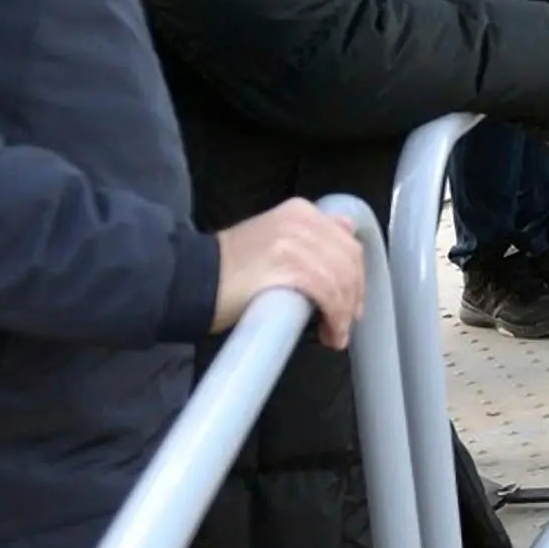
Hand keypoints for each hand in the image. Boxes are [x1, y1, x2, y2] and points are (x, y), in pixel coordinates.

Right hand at [213, 199, 365, 349]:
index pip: (346, 241)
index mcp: (301, 211)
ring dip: (343, 314)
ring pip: (341, 280)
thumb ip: (310, 237)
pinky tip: (331, 334)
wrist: (193, 279)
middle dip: (353, 296)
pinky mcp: (290, 266)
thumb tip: (346, 231)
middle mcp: (302, 221)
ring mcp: (296, 242)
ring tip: (336, 336)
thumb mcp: (275, 239)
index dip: (355, 275)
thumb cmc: (231, 269)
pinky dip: (335, 317)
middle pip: (349, 261)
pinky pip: (328, 294)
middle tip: (345, 324)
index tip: (351, 301)